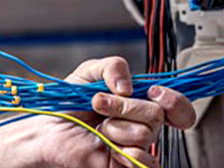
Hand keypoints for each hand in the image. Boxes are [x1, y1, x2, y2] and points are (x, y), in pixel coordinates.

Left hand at [35, 57, 195, 167]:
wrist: (47, 131)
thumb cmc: (68, 104)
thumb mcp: (89, 72)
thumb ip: (113, 66)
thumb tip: (130, 87)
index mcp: (139, 103)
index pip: (176, 107)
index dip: (175, 100)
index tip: (154, 92)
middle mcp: (141, 126)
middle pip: (156, 114)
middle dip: (124, 106)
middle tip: (98, 104)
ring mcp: (136, 147)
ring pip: (146, 133)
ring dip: (115, 127)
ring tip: (98, 129)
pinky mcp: (128, 166)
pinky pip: (146, 162)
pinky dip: (127, 152)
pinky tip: (111, 148)